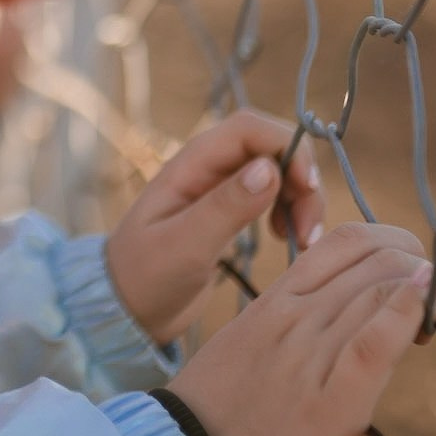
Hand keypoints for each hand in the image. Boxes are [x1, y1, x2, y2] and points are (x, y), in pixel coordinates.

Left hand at [105, 109, 324, 343]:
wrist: (127, 308)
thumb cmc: (146, 276)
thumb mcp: (185, 246)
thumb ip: (224, 208)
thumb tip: (269, 169)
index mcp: (192, 163)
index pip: (250, 128)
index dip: (287, 147)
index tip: (307, 189)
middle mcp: (208, 167)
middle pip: (273, 149)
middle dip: (302, 181)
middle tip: (308, 232)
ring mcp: (220, 189)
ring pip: (279, 173)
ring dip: (301, 201)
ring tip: (303, 242)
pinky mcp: (230, 212)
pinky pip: (273, 196)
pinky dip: (291, 213)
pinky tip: (288, 240)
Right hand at [167, 222, 435, 435]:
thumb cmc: (217, 416)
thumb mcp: (250, 348)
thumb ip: (295, 329)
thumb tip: (347, 324)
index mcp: (275, 300)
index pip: (348, 240)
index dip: (396, 249)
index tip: (413, 282)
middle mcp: (295, 315)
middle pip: (380, 258)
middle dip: (429, 274)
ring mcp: (312, 354)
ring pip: (389, 288)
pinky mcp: (333, 403)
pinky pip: (376, 341)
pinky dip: (413, 314)